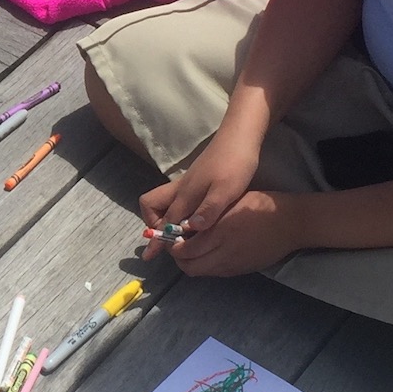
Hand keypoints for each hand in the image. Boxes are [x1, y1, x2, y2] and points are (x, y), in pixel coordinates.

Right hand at [139, 125, 262, 248]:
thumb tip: (192, 229)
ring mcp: (187, 184)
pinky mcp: (196, 181)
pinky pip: (177, 201)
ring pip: (165, 204)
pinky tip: (196, 221)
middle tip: (169, 241)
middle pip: (153, 208)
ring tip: (181, 235)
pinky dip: (179, 213)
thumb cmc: (234, 164)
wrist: (240, 137)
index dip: (157, 239)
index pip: (163, 221)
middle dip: (154, 226)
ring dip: (166, 219)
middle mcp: (180, 190)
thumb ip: (209, 210)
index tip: (151, 254)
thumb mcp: (226, 190)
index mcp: (185, 195)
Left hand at [167, 189, 307, 276]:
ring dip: (191, 263)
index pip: (185, 249)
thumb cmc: (261, 205)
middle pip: (189, 266)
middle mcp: (224, 252)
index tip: (171, 236)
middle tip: (179, 245)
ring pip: (201, 272)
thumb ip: (207, 214)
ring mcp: (233, 264)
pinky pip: (215, 273)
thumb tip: (184, 224)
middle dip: (179, 258)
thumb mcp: (230, 201)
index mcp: (220, 231)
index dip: (173, 245)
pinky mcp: (241, 270)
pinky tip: (209, 252)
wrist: (292, 223)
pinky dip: (206, 265)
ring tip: (192, 249)